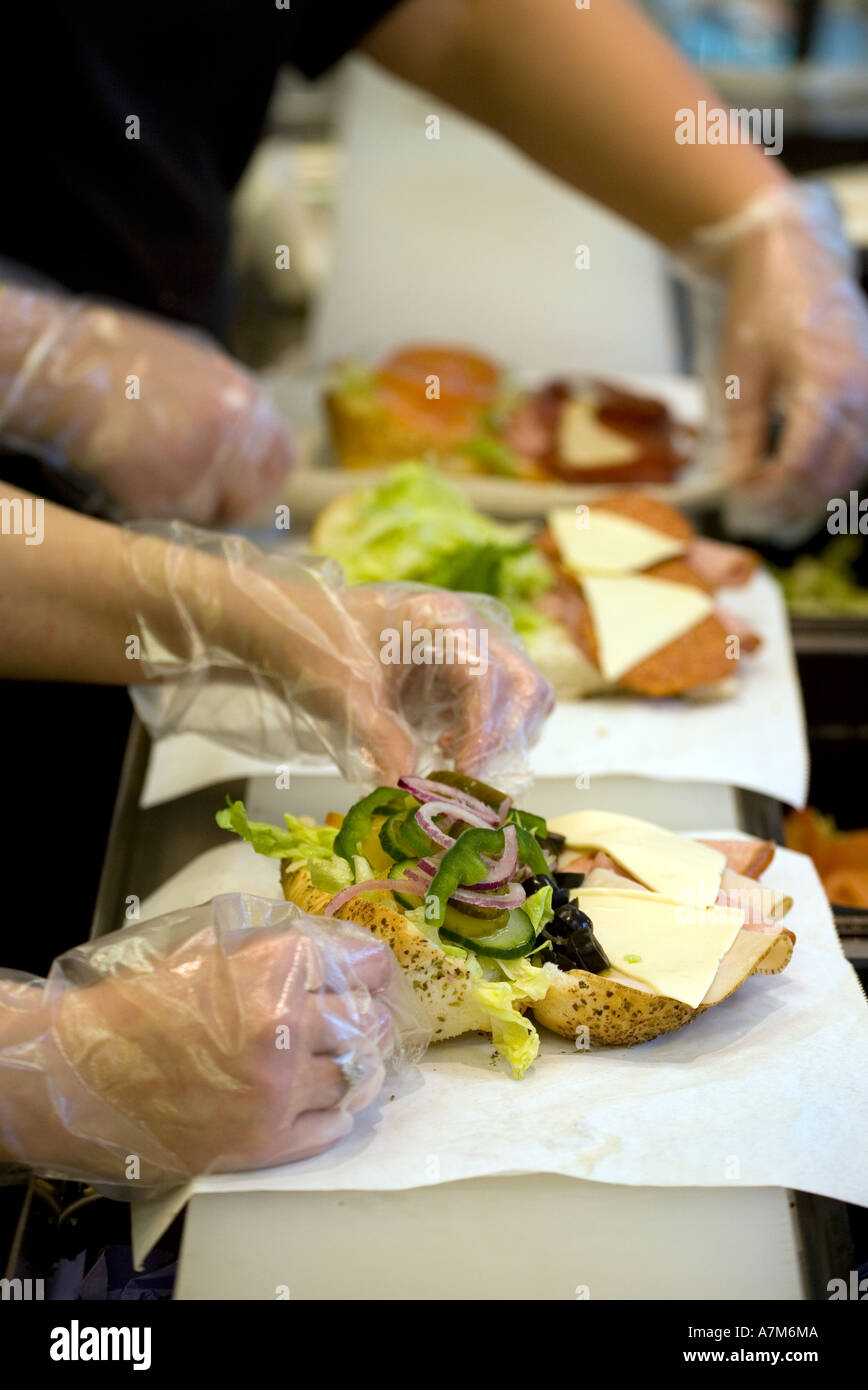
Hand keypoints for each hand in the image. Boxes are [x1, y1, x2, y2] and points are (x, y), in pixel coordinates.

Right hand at [0, 288, 292, 521]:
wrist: (69, 367)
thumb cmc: (125, 355)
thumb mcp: (197, 362)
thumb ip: (230, 402)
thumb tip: (250, 438)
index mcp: (246, 401)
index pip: (282, 462)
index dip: (262, 481)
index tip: (244, 487)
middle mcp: (232, 439)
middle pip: (249, 502)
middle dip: (226, 506)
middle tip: (198, 498)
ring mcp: (196, 471)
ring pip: (207, 516)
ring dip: (184, 506)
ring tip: (152, 474)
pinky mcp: (158, 499)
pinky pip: (166, 519)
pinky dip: (149, 507)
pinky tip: (128, 476)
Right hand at [0, 897, 399, 1183]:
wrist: (79, 1072)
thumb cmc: (137, 1003)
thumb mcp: (210, 947)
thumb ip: (277, 946)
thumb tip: (336, 954)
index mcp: (277, 965)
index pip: (366, 963)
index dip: (369, 969)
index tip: (367, 976)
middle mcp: (288, 1026)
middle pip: (369, 1022)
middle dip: (365, 1018)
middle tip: (356, 1020)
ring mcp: (280, 1090)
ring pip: (359, 1076)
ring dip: (356, 1066)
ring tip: (340, 1060)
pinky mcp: (266, 1142)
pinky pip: (334, 1124)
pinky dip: (333, 1110)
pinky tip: (315, 1098)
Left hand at [124, 528, 554, 787]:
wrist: (282, 625)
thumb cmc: (312, 646)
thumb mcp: (345, 698)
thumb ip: (382, 743)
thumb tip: (410, 791)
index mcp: (445, 623)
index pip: (490, 681)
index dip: (486, 734)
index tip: (465, 776)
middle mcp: (467, 630)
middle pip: (524, 687)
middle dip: (505, 740)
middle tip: (473, 782)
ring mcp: (465, 651)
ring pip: (520, 698)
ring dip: (502, 740)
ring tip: (460, 769)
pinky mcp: (454, 674)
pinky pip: (494, 707)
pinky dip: (485, 738)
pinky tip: (448, 754)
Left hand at [687, 184, 867, 539]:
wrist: (795, 253)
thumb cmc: (764, 303)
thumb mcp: (741, 371)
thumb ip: (743, 434)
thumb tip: (736, 486)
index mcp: (827, 382)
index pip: (802, 467)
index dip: (769, 497)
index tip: (738, 509)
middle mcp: (864, 389)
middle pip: (832, 476)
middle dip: (789, 506)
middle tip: (749, 520)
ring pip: (853, 469)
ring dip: (813, 496)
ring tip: (769, 507)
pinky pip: (863, 448)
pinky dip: (832, 473)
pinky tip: (797, 482)